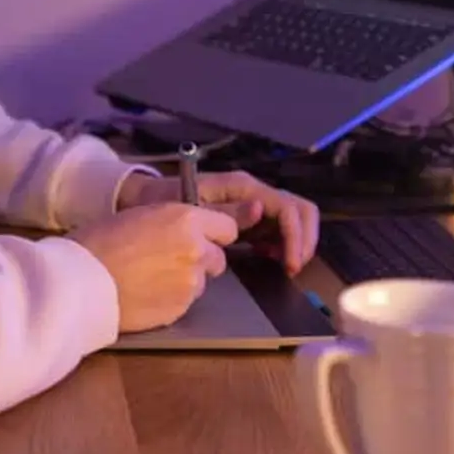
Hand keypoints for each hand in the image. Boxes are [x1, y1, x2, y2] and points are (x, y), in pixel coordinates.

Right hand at [69, 203, 239, 332]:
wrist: (80, 281)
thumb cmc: (100, 241)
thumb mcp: (140, 215)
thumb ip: (172, 223)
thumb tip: (184, 232)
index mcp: (187, 220)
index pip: (228, 227)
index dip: (213, 234)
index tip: (201, 238)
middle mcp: (196, 251)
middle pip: (218, 258)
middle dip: (201, 260)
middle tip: (171, 261)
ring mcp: (190, 284)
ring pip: (200, 282)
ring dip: (184, 281)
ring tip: (151, 280)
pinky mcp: (179, 310)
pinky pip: (184, 303)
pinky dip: (171, 300)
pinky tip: (146, 295)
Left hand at [120, 170, 319, 275]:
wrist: (149, 201)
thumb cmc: (168, 201)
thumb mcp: (192, 209)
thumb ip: (225, 212)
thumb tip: (258, 211)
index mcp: (243, 186)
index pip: (286, 207)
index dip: (295, 235)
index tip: (289, 264)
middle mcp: (254, 192)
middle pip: (299, 208)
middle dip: (304, 238)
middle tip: (294, 267)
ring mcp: (253, 204)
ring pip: (293, 218)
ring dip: (296, 242)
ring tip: (284, 265)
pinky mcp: (250, 217)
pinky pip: (277, 227)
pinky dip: (282, 243)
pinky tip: (271, 258)